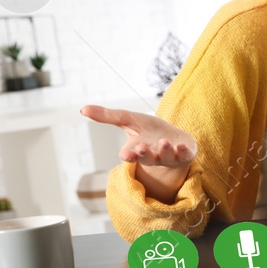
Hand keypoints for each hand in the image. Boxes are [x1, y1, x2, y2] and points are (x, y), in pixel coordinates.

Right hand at [82, 104, 196, 202]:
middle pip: (147, 158)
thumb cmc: (148, 130)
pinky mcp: (185, 154)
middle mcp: (153, 156)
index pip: (130, 154)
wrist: (175, 139)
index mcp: (137, 150)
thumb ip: (107, 116)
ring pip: (166, 157)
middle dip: (144, 154)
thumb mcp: (128, 120)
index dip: (129, 155)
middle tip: (141, 148)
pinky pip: (185, 156)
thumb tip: (82, 109)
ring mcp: (169, 157)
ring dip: (165, 151)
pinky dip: (183, 151)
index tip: (126, 154)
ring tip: (165, 142)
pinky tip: (181, 146)